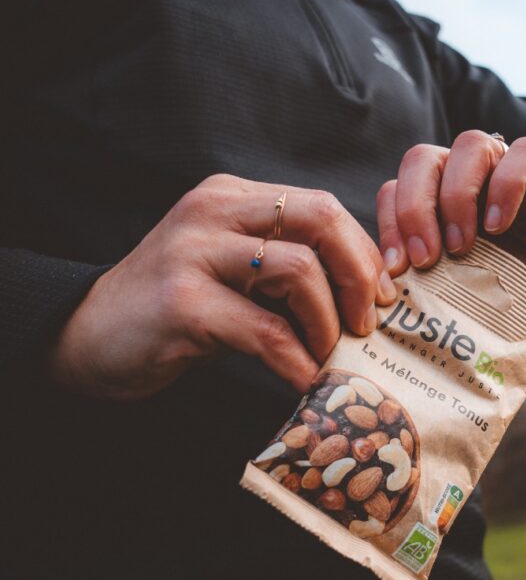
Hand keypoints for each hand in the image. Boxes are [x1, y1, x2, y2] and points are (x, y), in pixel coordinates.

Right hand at [50, 174, 395, 399]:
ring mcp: (194, 253)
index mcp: (233, 199)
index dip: (364, 254)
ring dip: (328, 324)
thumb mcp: (234, 276)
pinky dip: (297, 362)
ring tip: (328, 357)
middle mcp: (214, 212)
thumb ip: (286, 271)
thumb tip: (366, 296)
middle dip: (360, 276)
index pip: (323, 207)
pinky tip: (302, 380)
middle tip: (367, 324)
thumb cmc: (175, 312)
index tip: (382, 298)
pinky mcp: (183, 304)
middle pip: (321, 219)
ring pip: (299, 271)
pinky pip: (267, 332)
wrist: (89, 339)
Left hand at [376, 131, 525, 317]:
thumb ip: (432, 290)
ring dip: (456, 196)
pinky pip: (524, 155)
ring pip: (469, 147)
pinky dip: (506, 187)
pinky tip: (501, 227)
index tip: (394, 274)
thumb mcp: (469, 297)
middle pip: (421, 160)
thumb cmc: (522, 295)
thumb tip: (390, 310)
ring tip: (462, 246)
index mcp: (439, 206)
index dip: (387, 227)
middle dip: (413, 209)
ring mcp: (508, 170)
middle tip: (424, 260)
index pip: (395, 191)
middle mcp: (469, 180)